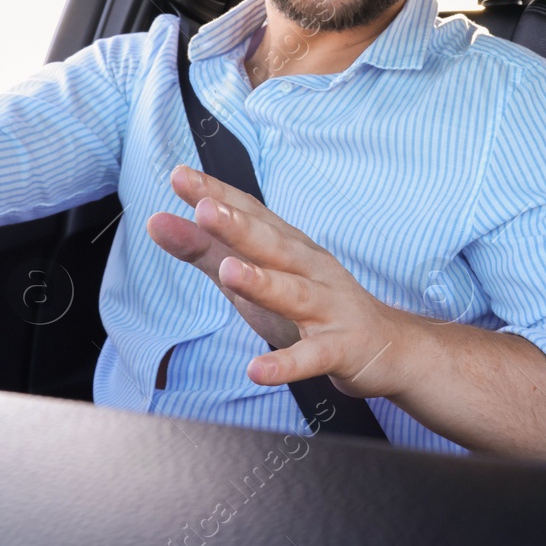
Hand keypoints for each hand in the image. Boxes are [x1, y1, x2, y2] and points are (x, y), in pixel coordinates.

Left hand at [146, 165, 411, 397]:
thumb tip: (157, 221)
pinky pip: (312, 357)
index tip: (180, 176)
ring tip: (231, 272)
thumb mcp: (255, 277)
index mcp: (290, 248)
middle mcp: (310, 270)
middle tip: (204, 209)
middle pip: (274, 246)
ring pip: (294, 293)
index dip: (217, 195)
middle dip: (239, 227)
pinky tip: (258, 370)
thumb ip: (206, 251)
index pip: (251, 215)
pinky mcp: (340, 349)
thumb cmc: (314, 308)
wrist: (388, 347)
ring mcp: (328, 309)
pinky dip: (287, 363)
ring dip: (263, 283)